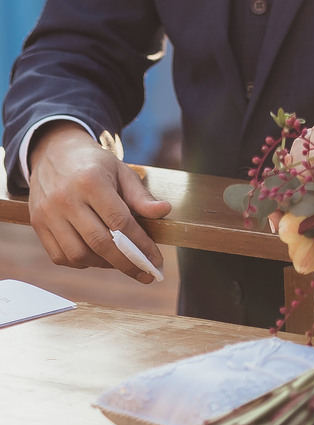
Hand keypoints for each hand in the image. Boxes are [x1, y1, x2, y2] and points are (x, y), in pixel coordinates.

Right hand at [28, 123, 170, 282]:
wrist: (54, 152)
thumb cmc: (93, 163)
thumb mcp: (120, 170)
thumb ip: (140, 195)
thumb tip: (163, 212)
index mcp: (92, 181)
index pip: (120, 222)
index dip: (141, 244)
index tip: (156, 259)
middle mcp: (67, 199)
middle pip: (100, 243)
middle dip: (126, 263)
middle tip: (145, 273)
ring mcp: (49, 214)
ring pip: (78, 254)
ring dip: (104, 265)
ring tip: (122, 262)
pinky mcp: (38, 225)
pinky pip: (60, 257)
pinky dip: (81, 263)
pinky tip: (97, 258)